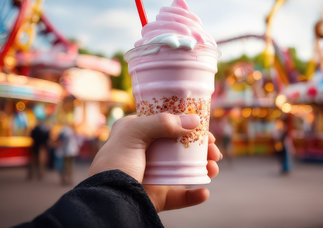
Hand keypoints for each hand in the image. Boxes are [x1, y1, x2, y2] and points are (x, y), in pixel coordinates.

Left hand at [88, 113, 221, 211]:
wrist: (108, 201)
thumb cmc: (115, 163)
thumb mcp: (134, 134)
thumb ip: (163, 123)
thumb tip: (194, 121)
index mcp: (136, 134)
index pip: (166, 122)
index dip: (186, 122)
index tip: (204, 126)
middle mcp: (146, 152)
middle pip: (181, 145)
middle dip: (202, 147)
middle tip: (214, 150)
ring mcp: (154, 175)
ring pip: (186, 169)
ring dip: (204, 168)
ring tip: (213, 169)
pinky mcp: (158, 196)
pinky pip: (181, 196)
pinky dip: (195, 194)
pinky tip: (203, 191)